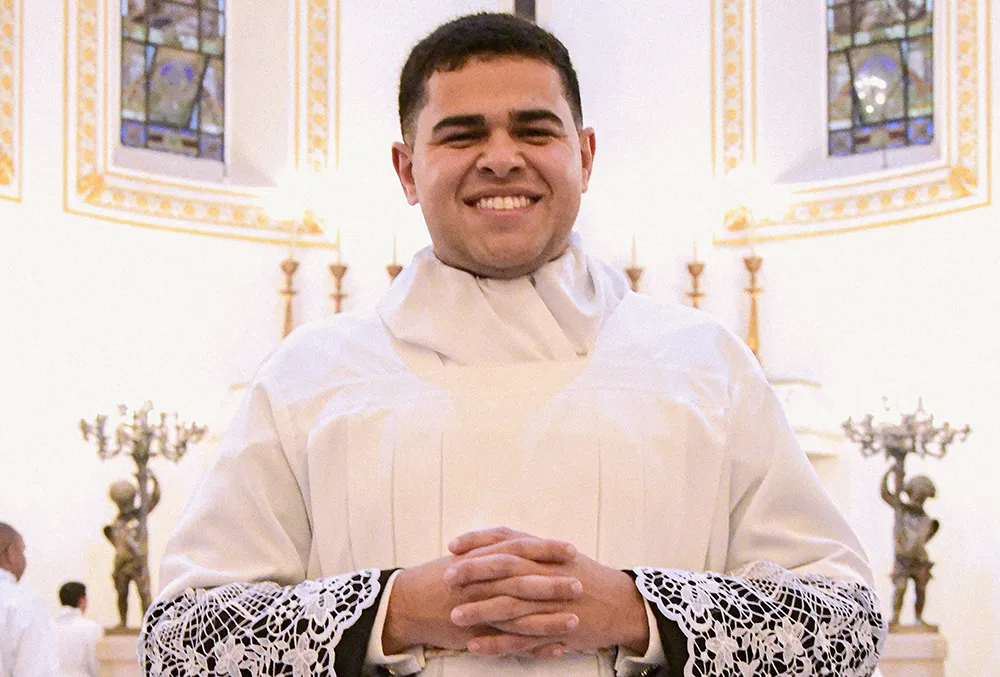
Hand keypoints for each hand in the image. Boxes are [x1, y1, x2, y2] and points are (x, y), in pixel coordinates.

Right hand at [382, 531, 580, 655]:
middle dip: (552, 583)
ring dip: (549, 619)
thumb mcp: (464, 557)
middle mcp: (482, 584)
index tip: (570, 548)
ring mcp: (480, 611)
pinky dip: (534, 647)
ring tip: (574, 621)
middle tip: (579, 583)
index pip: (518, 549)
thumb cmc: (436, 577)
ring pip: (519, 616)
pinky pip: (509, 644)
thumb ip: (491, 550)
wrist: (407, 603)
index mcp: (481, 560)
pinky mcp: (477, 635)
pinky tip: (556, 649)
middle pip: (523, 581)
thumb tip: (519, 542)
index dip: (546, 549)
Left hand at [447, 527, 649, 656]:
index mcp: (547, 553)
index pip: (507, 540)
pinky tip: (475, 646)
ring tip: (455, 615)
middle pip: (506, 568)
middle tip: (447, 577)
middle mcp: (548, 573)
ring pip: (511, 605)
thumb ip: (530, 551)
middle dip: (474, 571)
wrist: (623, 605)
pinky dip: (498, 643)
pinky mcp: (556, 630)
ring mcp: (552, 603)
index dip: (478, 541)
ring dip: (480, 610)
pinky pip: (523, 639)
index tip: (452, 545)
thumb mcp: (560, 556)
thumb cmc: (588, 578)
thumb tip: (497, 545)